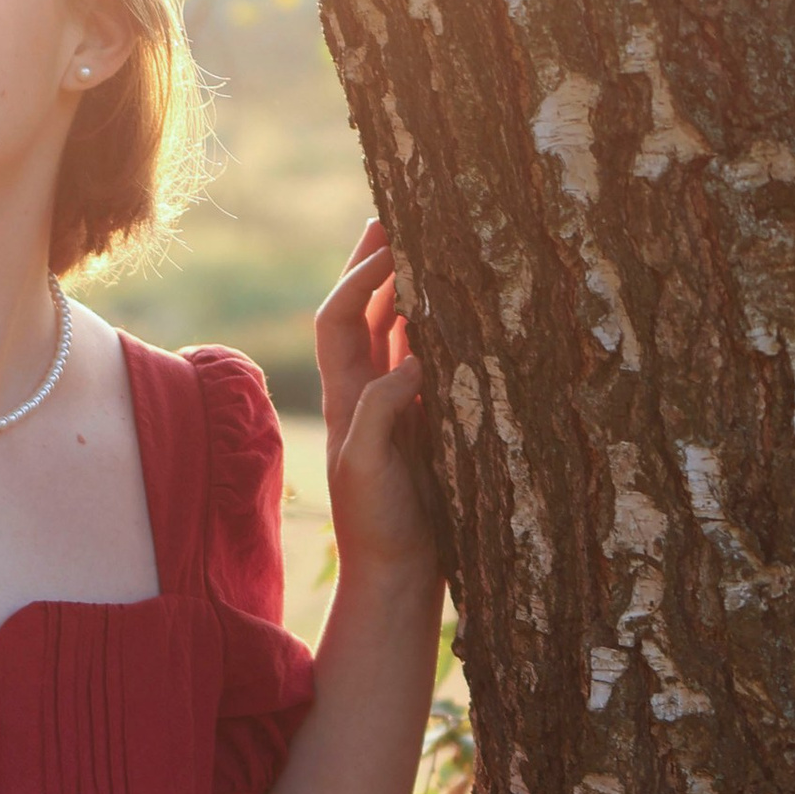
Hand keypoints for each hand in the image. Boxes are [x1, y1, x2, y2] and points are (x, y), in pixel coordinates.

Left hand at [316, 218, 438, 584]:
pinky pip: (426, 361)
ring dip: (405, 288)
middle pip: (362, 311)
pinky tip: (455, 310)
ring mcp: (394, 404)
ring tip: (426, 245)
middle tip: (395, 217)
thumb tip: (412, 360)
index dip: (359, 279)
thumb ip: (381, 414)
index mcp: (345, 396)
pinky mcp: (423, 422)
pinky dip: (435, 329)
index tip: (390, 247)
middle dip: (373, 264)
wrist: (396, 576)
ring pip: (394, 331)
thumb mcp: (369, 470)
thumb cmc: (378, 526)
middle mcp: (365, 391)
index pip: (339, 317)